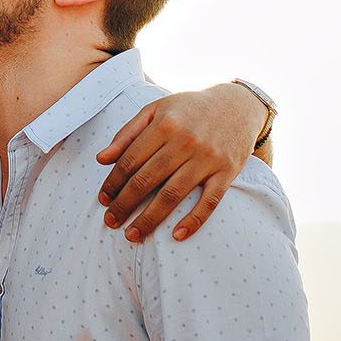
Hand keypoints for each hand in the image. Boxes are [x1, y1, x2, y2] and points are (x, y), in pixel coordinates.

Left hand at [94, 82, 267, 242]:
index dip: (114, 182)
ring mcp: (207, 158)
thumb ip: (128, 133)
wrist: (238, 105)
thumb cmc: (190, 108)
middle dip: (125, 204)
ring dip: (150, 218)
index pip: (131, 160)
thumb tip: (102, 159)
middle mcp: (184, 141)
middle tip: (110, 221)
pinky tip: (177, 235)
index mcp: (164, 124)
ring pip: (173, 194)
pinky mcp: (227, 172)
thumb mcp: (156, 110)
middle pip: (147, 179)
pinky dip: (194, 220)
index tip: (103, 199)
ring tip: (132, 235)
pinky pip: (209, 201)